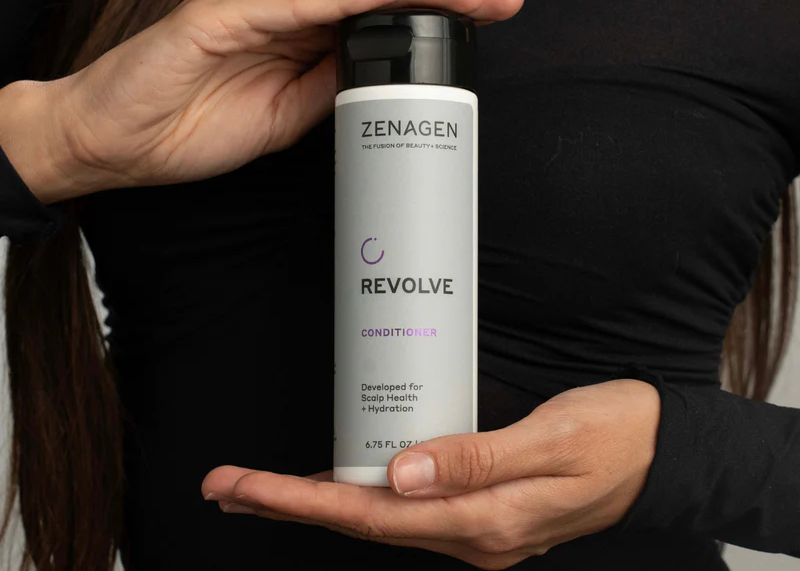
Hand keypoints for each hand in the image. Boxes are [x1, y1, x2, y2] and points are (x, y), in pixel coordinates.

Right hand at [2, 0, 522, 202]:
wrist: (120, 142)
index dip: (433, 17)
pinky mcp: (223, 14)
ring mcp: (253, 5)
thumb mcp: (286, 120)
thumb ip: (331, 91)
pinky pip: (295, 2)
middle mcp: (281, 9)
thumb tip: (378, 79)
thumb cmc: (192, 128)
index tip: (487, 20)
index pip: (377, 18)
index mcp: (297, 35)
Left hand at [202, 379, 659, 569]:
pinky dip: (362, 494)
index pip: (373, 515)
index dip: (303, 499)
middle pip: (362, 521)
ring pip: (379, 516)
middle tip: (225, 484)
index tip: (246, 486)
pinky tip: (340, 480)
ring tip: (262, 485)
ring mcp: (474, 527)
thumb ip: (477, 459)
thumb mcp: (552, 439)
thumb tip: (399, 474)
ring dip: (318, 498)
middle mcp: (471, 533)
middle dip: (289, 502)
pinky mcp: (479, 508)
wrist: (658, 451)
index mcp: (484, 520)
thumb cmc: (611, 435)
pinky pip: (406, 506)